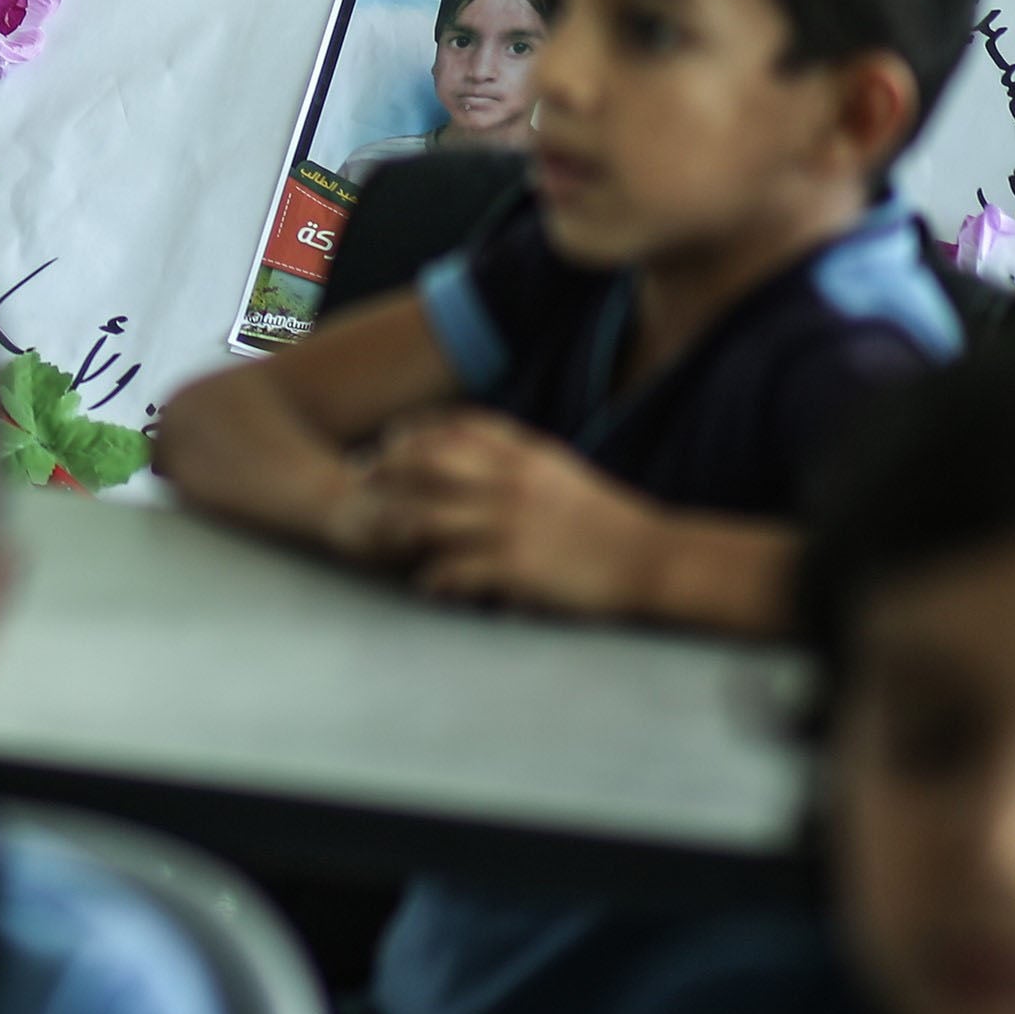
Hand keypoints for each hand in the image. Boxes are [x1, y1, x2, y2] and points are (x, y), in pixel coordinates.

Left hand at [360, 409, 660, 616]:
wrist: (655, 558)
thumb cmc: (610, 520)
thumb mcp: (563, 473)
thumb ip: (521, 459)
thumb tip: (483, 451)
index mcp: (527, 455)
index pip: (457, 429)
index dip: (416, 430)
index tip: (390, 436)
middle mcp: (511, 482)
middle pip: (428, 463)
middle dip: (387, 467)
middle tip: (359, 476)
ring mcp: (509, 524)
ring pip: (428, 516)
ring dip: (396, 523)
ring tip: (379, 534)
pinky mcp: (515, 566)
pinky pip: (454, 569)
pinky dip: (434, 577)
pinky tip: (425, 585)